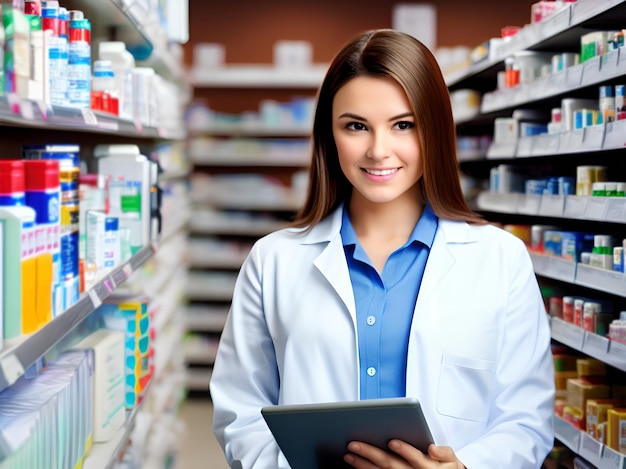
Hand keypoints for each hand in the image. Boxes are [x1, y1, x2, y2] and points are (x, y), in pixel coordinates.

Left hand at [343, 441, 465, 467]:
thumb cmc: (444, 468)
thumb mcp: (452, 460)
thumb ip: (444, 453)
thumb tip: (433, 448)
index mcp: (428, 467)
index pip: (416, 458)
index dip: (405, 450)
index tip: (392, 441)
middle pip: (391, 466)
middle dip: (371, 454)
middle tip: (353, 444)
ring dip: (363, 466)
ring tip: (348, 455)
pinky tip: (354, 467)